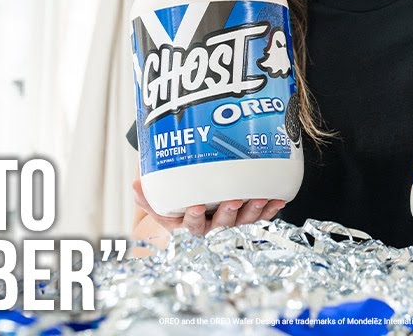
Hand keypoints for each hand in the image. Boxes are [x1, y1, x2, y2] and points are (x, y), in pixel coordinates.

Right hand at [131, 178, 284, 236]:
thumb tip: (135, 183)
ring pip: (244, 222)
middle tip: (234, 199)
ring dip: (254, 211)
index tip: (196, 206)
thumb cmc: (179, 211)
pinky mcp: (247, 222)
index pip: (190, 226)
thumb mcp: (162, 208)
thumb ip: (147, 197)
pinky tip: (277, 198)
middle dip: (229, 213)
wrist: (197, 221)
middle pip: (221, 225)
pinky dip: (269, 210)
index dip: (193, 217)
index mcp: (189, 229)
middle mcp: (212, 230)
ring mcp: (231, 227)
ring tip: (261, 197)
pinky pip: (261, 218)